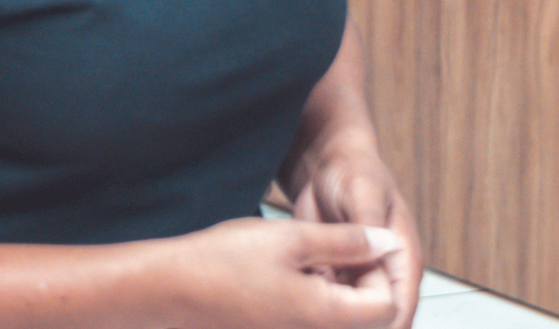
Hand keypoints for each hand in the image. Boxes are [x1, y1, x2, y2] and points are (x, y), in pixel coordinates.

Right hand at [168, 216, 400, 328]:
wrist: (171, 289)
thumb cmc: (225, 262)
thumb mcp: (292, 238)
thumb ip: (347, 241)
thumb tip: (386, 242)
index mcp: (324, 316)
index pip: (386, 306)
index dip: (377, 270)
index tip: (355, 242)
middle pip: (366, 316)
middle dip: (359, 280)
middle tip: (334, 248)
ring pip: (339, 317)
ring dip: (336, 288)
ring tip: (306, 257)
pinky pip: (313, 319)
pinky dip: (313, 297)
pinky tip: (288, 272)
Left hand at [291, 144, 421, 328]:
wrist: (327, 164)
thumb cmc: (355, 171)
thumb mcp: (363, 191)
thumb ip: (368, 223)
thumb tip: (378, 250)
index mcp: (402, 260)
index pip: (401, 309)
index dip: (384, 324)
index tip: (353, 325)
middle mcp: (384, 276)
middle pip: (376, 320)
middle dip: (351, 323)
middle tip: (318, 308)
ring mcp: (358, 280)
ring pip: (349, 316)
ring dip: (330, 315)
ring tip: (306, 294)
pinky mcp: (335, 279)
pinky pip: (325, 302)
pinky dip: (311, 301)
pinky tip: (294, 292)